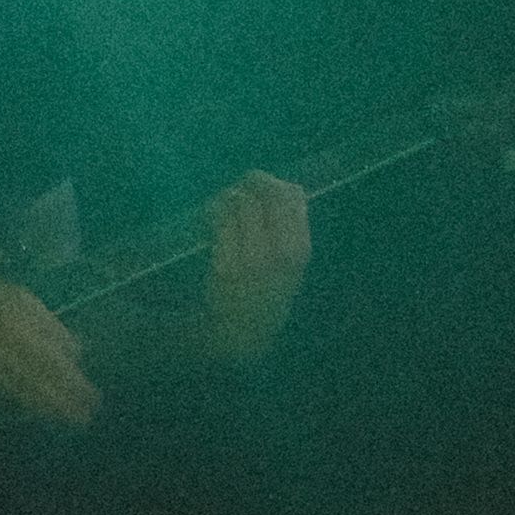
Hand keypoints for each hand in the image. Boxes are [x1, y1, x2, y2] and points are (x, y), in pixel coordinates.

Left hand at [205, 170, 309, 355]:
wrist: (242, 330)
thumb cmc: (269, 292)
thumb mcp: (292, 263)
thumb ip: (293, 226)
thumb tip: (290, 187)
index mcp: (299, 250)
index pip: (290, 197)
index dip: (276, 185)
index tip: (266, 188)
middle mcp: (277, 251)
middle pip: (264, 193)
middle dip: (252, 184)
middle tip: (243, 188)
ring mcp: (249, 255)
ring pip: (239, 201)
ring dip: (231, 195)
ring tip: (228, 202)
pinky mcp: (223, 259)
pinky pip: (220, 218)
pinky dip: (216, 209)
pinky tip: (215, 214)